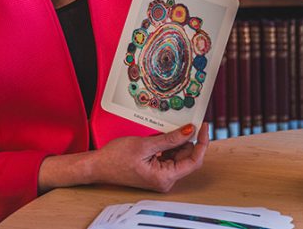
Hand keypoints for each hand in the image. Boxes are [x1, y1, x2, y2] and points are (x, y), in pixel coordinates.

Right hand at [90, 123, 209, 191]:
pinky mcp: (156, 170)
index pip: (194, 161)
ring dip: (175, 142)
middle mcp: (165, 180)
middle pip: (187, 157)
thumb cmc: (115, 158)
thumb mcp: (145, 145)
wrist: (98, 166)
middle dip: (186, 140)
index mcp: (165, 177)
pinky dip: (168, 145)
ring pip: (178, 155)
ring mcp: (161, 176)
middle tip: (185, 122)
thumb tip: (190, 131)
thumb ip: (170, 139)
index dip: (202, 143)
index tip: (204, 127)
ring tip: (165, 130)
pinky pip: (169, 156)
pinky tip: (160, 137)